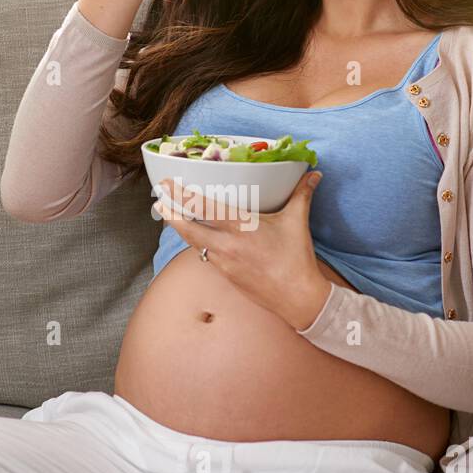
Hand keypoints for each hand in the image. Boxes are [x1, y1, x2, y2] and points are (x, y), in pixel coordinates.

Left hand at [155, 168, 332, 329]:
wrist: (297, 297)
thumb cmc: (296, 259)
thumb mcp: (297, 221)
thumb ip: (302, 194)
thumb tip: (315, 175)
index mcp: (241, 227)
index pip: (203, 207)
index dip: (181, 195)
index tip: (167, 184)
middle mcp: (226, 245)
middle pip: (187, 228)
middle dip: (170, 213)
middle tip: (158, 200)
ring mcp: (223, 262)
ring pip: (193, 242)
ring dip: (180, 229)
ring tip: (169, 216)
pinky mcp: (225, 275)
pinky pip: (205, 256)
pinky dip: (197, 244)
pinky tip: (195, 238)